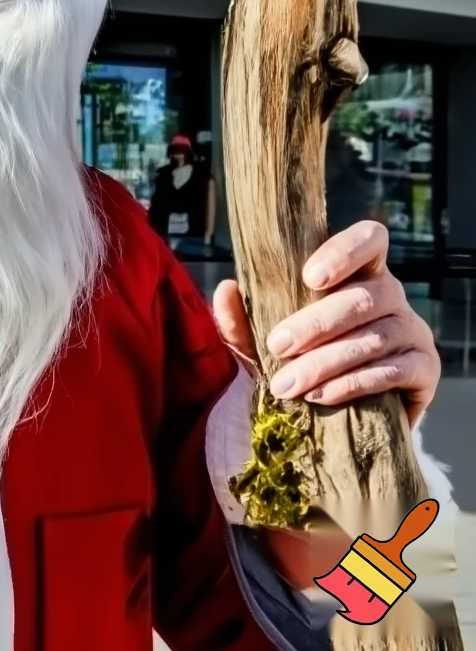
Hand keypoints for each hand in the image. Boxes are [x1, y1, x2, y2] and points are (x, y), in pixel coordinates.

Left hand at [213, 221, 439, 427]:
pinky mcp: (425, 369)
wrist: (341, 411)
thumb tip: (225, 290)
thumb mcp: (265, 337)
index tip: (310, 276)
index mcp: (359, 271)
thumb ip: (243, 317)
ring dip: (325, 362)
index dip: (344, 251)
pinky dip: (352, 384)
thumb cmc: (301, 356)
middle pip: (363, 298)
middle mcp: (392, 294)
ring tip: (288, 384)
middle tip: (277, 345)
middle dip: (316, 323)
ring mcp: (413, 330)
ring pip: (373, 338)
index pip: (369, 239)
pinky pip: (392, 372)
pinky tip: (320, 395)